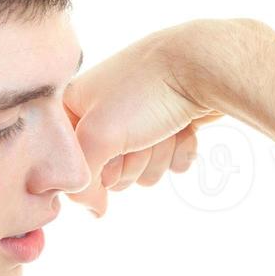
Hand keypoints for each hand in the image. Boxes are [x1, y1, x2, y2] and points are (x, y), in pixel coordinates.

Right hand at [62, 21, 228, 217]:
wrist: (204, 64)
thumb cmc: (145, 91)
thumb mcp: (98, 135)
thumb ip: (83, 180)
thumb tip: (95, 210)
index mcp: (74, 106)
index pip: (71, 163)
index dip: (93, 167)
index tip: (108, 151)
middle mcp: (102, 111)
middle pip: (109, 172)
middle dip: (131, 161)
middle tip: (141, 136)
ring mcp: (137, 117)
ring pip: (141, 170)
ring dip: (157, 156)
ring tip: (164, 128)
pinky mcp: (168, 123)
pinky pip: (168, 160)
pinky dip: (178, 150)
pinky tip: (183, 128)